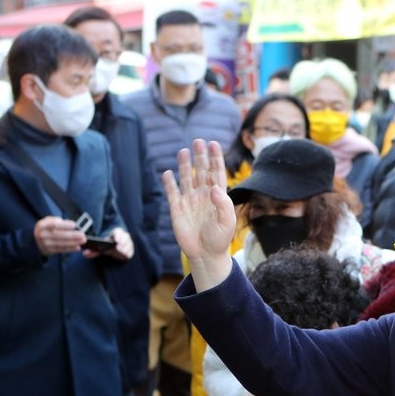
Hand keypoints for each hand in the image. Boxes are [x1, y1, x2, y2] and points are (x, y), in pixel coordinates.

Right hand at [34, 215, 85, 254]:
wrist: (36, 239)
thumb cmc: (47, 228)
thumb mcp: (48, 221)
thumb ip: (56, 220)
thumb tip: (66, 224)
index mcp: (42, 225)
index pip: (54, 224)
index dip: (65, 225)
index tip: (75, 225)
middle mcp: (42, 235)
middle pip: (59, 235)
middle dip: (72, 235)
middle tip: (82, 235)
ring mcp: (45, 244)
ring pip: (61, 243)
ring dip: (73, 242)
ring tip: (82, 240)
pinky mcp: (49, 251)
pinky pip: (61, 250)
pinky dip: (70, 249)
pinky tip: (77, 247)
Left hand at [81, 227, 134, 260]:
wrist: (114, 248)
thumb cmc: (106, 246)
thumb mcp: (99, 247)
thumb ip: (93, 251)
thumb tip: (86, 254)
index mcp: (116, 233)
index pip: (118, 232)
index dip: (118, 235)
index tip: (116, 240)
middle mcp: (124, 237)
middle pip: (125, 238)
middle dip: (122, 243)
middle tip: (118, 248)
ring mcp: (128, 243)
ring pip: (129, 244)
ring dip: (125, 248)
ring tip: (120, 252)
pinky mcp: (130, 250)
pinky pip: (131, 251)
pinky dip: (128, 253)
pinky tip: (124, 255)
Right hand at [162, 139, 235, 289]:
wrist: (205, 254)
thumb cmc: (219, 238)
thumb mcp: (227, 221)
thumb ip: (222, 204)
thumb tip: (214, 187)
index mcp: (217, 196)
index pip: (217, 172)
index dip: (215, 158)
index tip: (213, 144)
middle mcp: (203, 195)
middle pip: (201, 171)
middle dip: (200, 156)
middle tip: (198, 141)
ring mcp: (190, 201)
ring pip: (186, 178)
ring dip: (184, 165)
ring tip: (184, 151)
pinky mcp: (177, 209)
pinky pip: (172, 193)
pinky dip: (169, 183)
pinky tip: (167, 173)